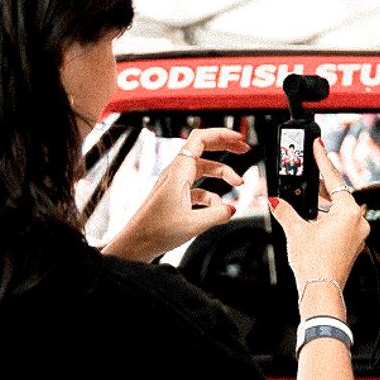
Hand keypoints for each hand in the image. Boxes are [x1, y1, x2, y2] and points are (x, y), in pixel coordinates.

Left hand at [104, 126, 248, 262]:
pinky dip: (211, 195)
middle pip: (203, 148)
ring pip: (203, 169)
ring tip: (237, 184)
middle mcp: (175, 174)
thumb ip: (218, 214)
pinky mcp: (175, 196)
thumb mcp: (194, 224)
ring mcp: (175, 184)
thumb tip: (232, 209)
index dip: (222, 135)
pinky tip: (217, 208)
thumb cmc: (155, 231)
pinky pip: (198, 188)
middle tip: (243, 150)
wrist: (136, 244)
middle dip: (225, 146)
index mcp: (178, 172)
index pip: (200, 139)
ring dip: (222, 173)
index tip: (239, 138)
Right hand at [270, 139, 370, 294]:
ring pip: (339, 210)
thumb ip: (285, 210)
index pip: (334, 178)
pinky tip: (312, 221)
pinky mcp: (353, 245)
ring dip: (322, 205)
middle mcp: (358, 221)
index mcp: (349, 212)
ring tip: (305, 202)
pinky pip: (340, 224)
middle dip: (320, 188)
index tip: (318, 147)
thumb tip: (276, 201)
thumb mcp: (296, 231)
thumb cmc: (315, 264)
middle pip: (338, 194)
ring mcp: (357, 235)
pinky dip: (327, 219)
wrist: (321, 291)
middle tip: (307, 177)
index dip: (323, 161)